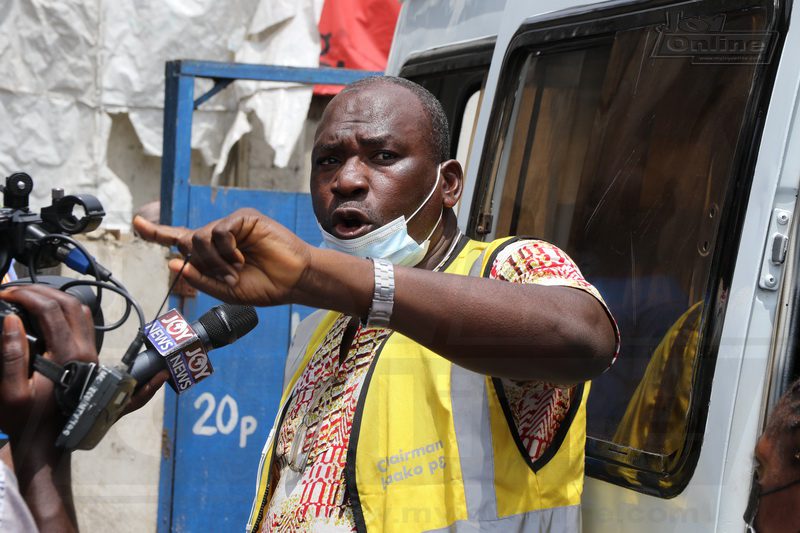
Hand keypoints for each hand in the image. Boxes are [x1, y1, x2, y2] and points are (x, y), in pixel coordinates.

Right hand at [0, 284, 94, 531]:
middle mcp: (87, 351)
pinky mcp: (90, 360)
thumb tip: (10, 320)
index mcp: (69, 356)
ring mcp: (92, 355)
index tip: (5, 293)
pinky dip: (66, 312)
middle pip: (70, 304)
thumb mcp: (10, 393)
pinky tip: (46, 315)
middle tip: (15, 291)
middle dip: (41, 291)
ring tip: (29, 298)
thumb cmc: (26, 423)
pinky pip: (85, 325)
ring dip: (56, 299)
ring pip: (82, 312)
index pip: (50, 310)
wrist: (48, 445)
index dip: (25, 295)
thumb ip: (11, 354)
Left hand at [133, 208, 312, 305]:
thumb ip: (199, 278)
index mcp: (212, 254)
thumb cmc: (265, 286)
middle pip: (188, 242)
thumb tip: (172, 261)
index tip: (136, 223)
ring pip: (202, 236)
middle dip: (201, 264)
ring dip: (215, 260)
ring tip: (236, 270)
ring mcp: (232, 225)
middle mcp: (219, 236)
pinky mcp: (244, 219)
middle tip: (227, 278)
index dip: (157, 232)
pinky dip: (226, 248)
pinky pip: (220, 229)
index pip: (179, 239)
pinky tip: (241, 258)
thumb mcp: (226, 291)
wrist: (294, 281)